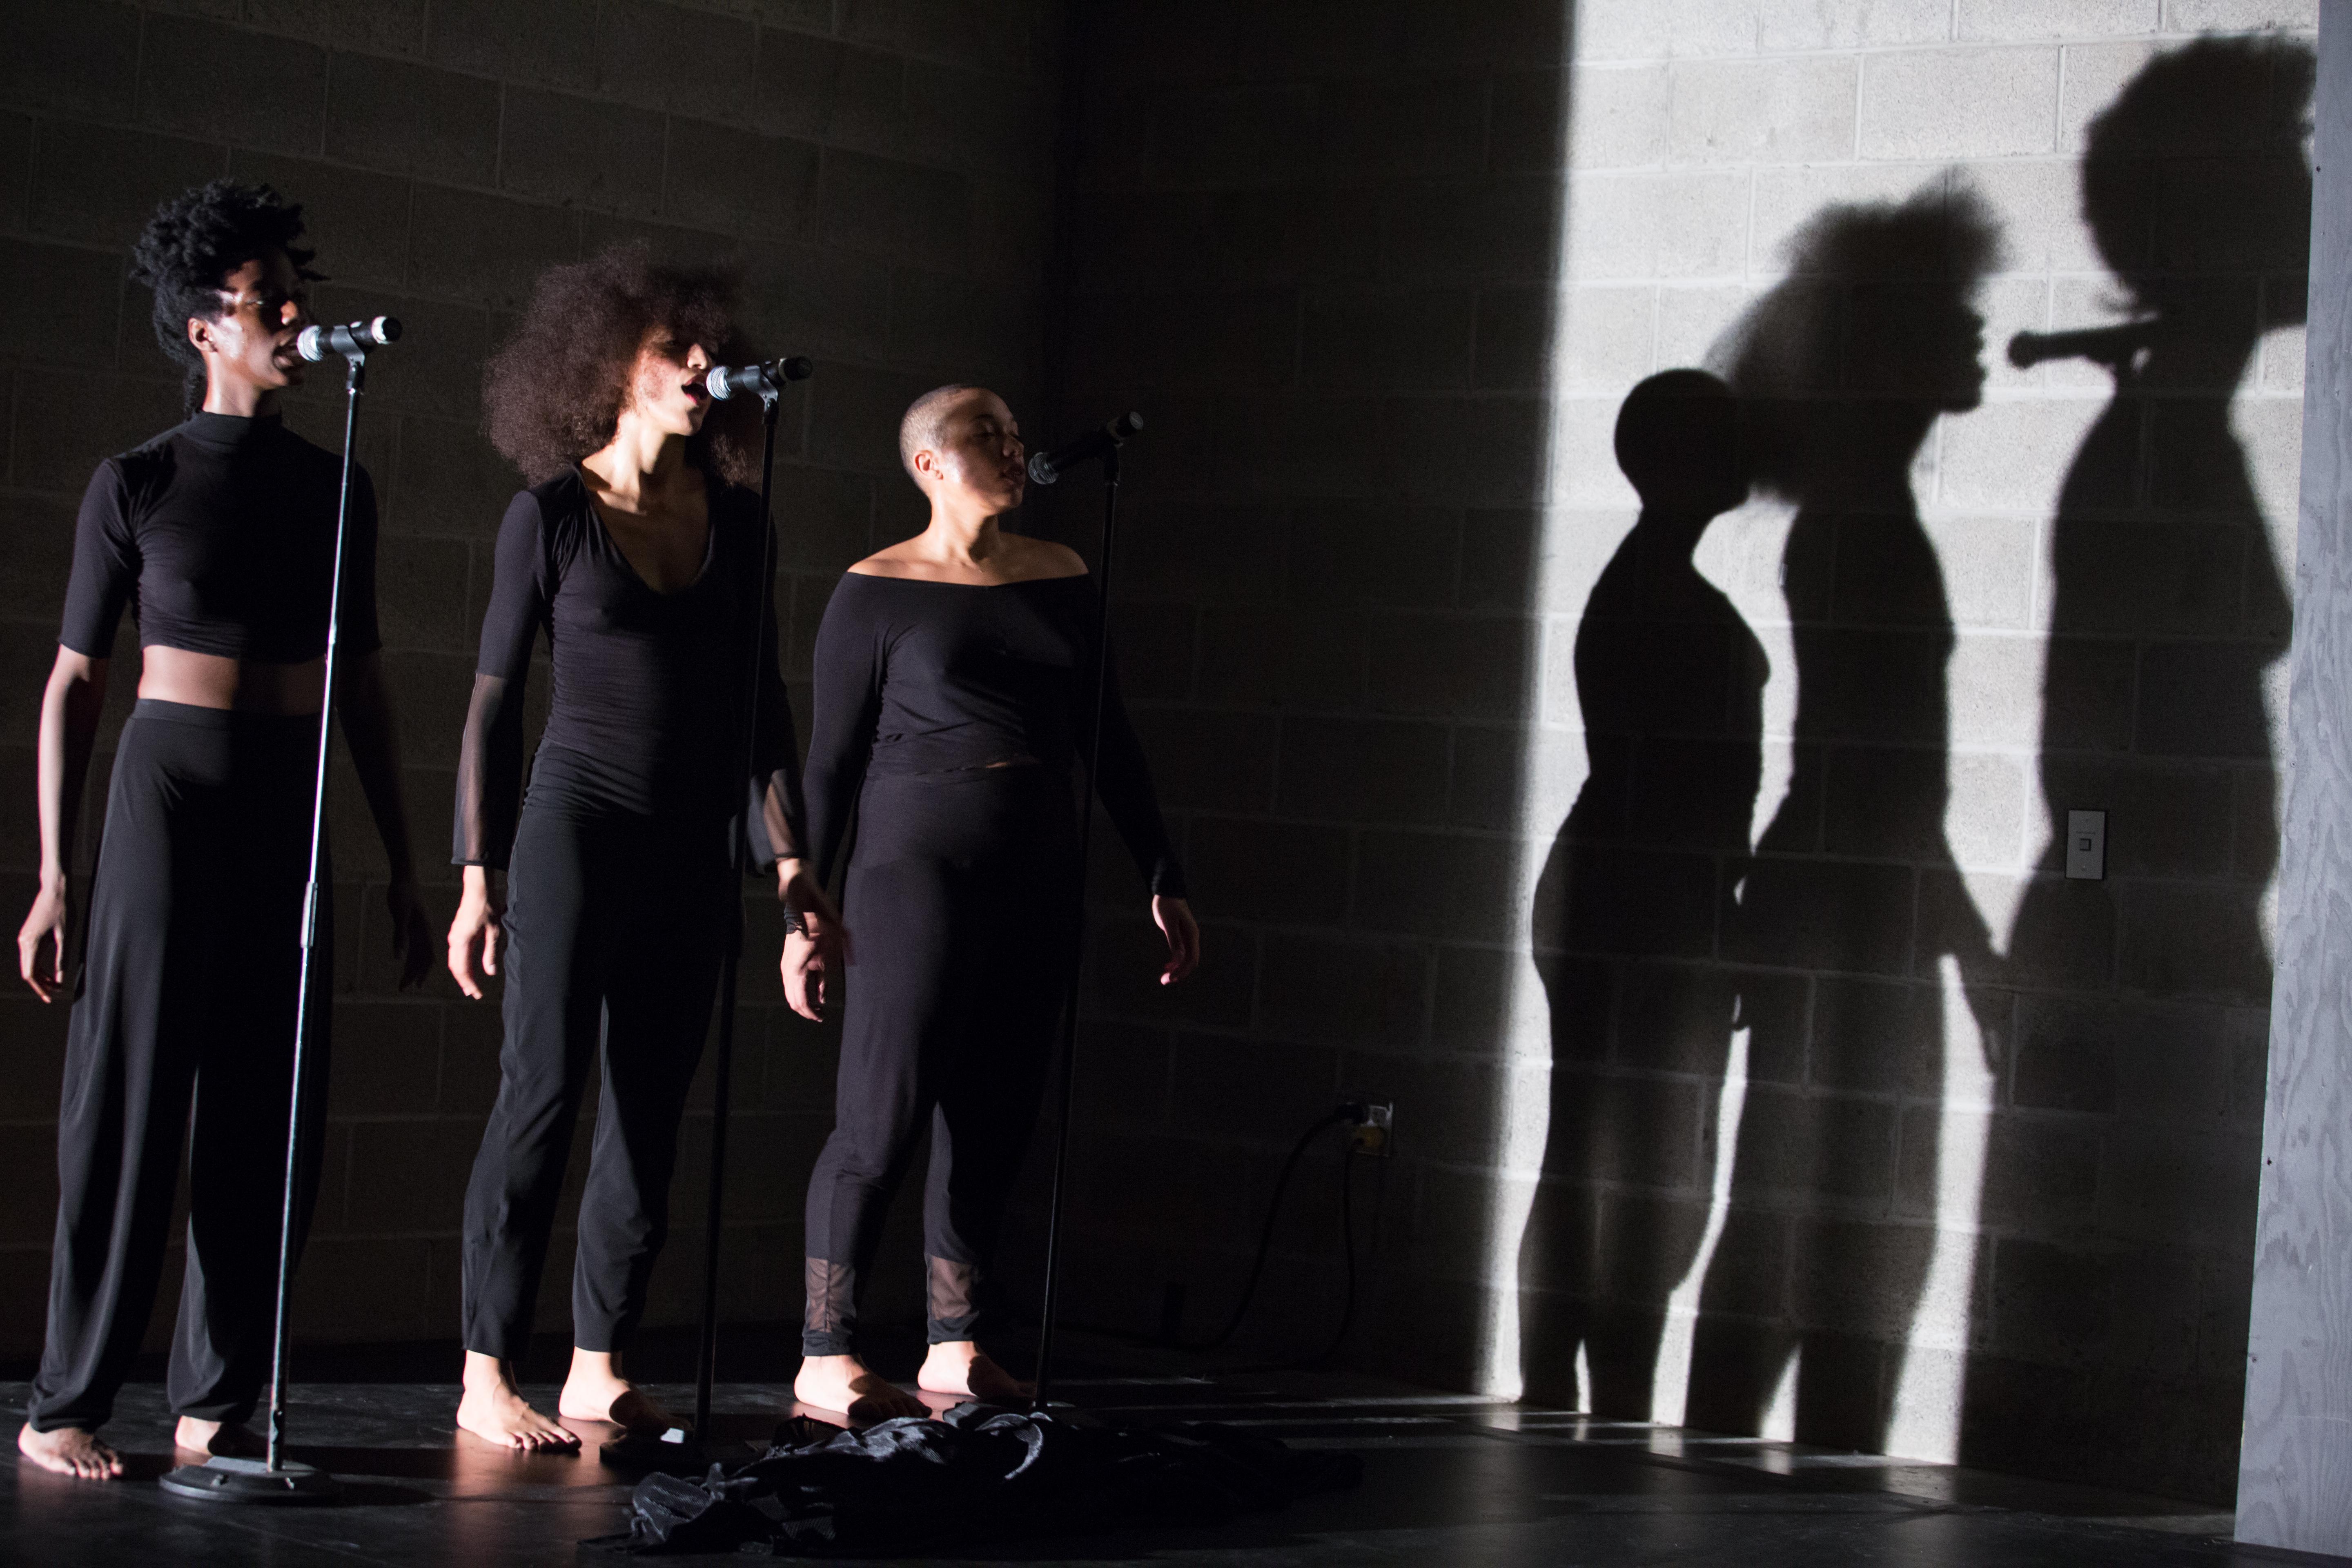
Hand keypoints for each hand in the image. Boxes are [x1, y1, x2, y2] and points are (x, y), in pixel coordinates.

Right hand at [18, 873, 68, 1002]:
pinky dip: (41, 966)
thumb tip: (60, 978)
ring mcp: (24, 939)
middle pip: (28, 971)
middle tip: (57, 993)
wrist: (54, 890)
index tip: (50, 998)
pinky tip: (52, 972)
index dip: (40, 988)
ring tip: (57, 985)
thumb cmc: (62, 911)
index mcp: (30, 944)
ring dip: (41, 976)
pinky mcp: (28, 935)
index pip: (30, 974)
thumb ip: (62, 958)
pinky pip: (32, 956)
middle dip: (41, 984)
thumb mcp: (65, 936)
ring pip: (30, 964)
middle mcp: (23, 942)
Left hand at [387, 873, 433, 990]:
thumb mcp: (400, 915)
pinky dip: (409, 957)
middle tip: (403, 988)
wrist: (405, 878)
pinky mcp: (412, 926)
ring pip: (417, 954)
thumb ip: (399, 936)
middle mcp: (424, 932)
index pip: (427, 956)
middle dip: (414, 974)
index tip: (416, 986)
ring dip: (411, 968)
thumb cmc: (403, 894)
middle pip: (422, 958)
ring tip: (403, 981)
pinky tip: (404, 964)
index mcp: (424, 930)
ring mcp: (419, 929)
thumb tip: (398, 958)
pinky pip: (413, 946)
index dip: (422, 972)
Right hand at [448, 866, 505, 1000]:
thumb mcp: (494, 932)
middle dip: (464, 982)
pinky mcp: (456, 933)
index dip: (469, 984)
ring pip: (454, 961)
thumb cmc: (487, 908)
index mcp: (462, 941)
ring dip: (462, 974)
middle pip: (455, 968)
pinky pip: (455, 954)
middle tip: (474, 994)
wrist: (478, 890)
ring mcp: (453, 936)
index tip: (477, 994)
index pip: (462, 969)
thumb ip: (490, 953)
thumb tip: (490, 973)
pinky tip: (468, 969)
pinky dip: (461, 965)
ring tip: (471, 986)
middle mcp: (454, 940)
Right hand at [782, 928, 829, 1022]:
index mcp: (798, 972)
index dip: (811, 1013)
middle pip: (793, 1001)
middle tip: (820, 1015)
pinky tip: (812, 993)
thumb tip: (821, 1000)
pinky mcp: (787, 963)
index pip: (801, 1002)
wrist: (805, 912)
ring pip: (789, 994)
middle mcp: (788, 972)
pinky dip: (800, 993)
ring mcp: (785, 967)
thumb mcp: (829, 957)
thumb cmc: (820, 931)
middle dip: (806, 1011)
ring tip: (817, 1006)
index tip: (821, 1017)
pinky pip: (790, 985)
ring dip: (802, 1003)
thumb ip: (824, 982)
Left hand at [1152, 894, 1198, 985]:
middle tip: (1164, 981)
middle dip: (1179, 973)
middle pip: (1190, 961)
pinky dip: (1175, 962)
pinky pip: (1182, 953)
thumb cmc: (1167, 905)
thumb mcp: (1168, 923)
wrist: (1167, 891)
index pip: (1191, 959)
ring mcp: (1188, 937)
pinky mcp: (1182, 935)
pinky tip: (1167, 966)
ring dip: (1177, 969)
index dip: (1182, 971)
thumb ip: (1174, 940)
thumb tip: (1178, 958)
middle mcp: (1193, 937)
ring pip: (1186, 958)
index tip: (1170, 979)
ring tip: (1164, 978)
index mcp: (1192, 934)